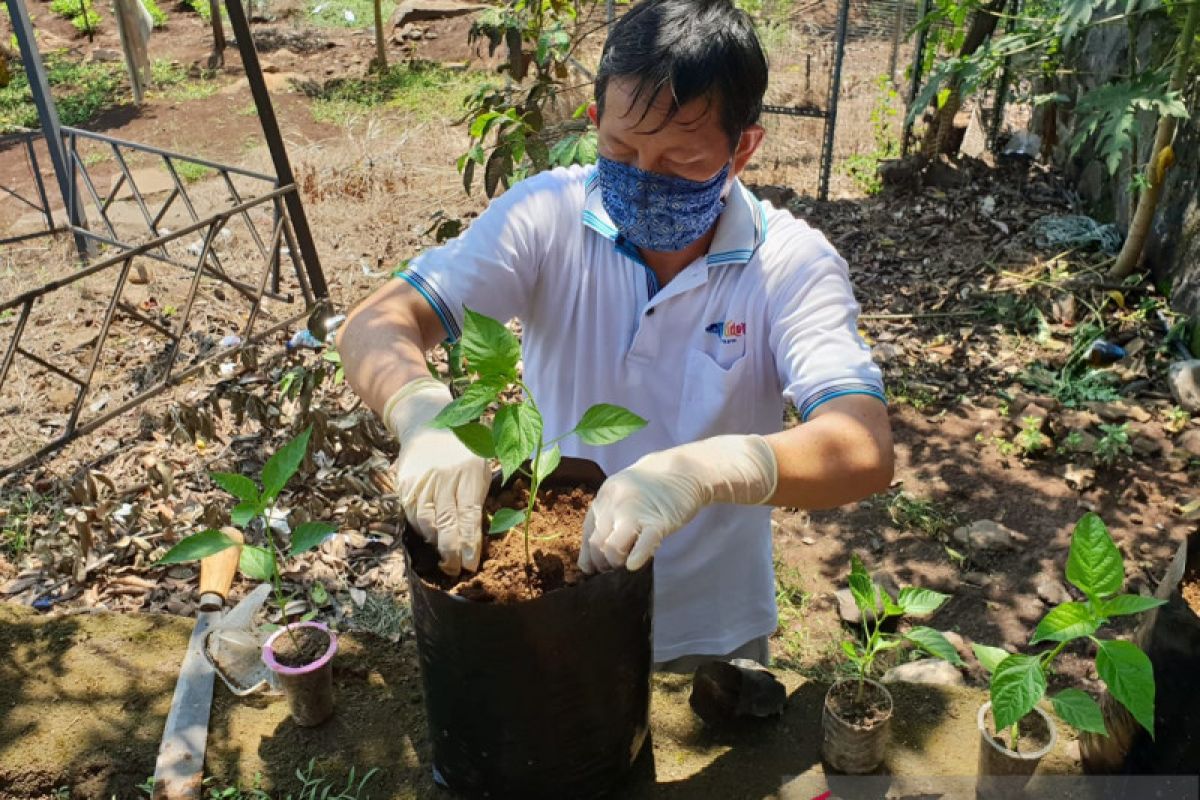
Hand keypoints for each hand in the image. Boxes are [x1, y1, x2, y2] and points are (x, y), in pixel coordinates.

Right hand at [384, 377, 489, 575]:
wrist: (427, 422)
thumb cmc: (464, 449)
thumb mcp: (481, 466)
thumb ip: (480, 497)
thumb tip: (479, 535)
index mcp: (469, 473)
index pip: (469, 517)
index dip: (470, 545)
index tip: (471, 565)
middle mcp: (444, 478)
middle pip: (446, 524)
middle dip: (452, 553)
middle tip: (456, 570)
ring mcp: (422, 481)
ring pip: (427, 523)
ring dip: (435, 544)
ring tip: (444, 557)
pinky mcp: (405, 484)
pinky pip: (413, 515)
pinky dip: (421, 530)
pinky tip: (430, 537)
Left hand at [579, 435, 776, 572]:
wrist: (685, 469)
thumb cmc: (653, 485)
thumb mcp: (623, 493)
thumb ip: (609, 515)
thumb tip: (595, 553)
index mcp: (604, 496)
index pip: (587, 532)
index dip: (589, 555)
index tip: (594, 568)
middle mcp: (615, 503)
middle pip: (597, 543)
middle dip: (602, 563)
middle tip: (612, 570)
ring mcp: (636, 511)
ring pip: (613, 547)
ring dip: (616, 563)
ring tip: (625, 564)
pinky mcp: (659, 521)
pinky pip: (643, 544)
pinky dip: (636, 558)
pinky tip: (634, 566)